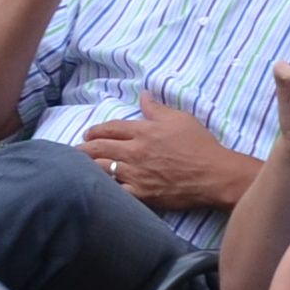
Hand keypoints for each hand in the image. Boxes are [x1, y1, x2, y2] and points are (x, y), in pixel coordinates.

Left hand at [77, 87, 248, 209]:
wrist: (214, 174)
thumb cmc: (200, 144)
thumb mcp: (180, 119)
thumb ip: (157, 108)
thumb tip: (143, 95)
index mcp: (143, 131)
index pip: (110, 128)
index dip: (96, 130)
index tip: (88, 134)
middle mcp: (135, 152)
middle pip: (99, 149)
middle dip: (83, 149)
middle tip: (75, 150)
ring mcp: (136, 175)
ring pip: (102, 170)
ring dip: (88, 168)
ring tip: (77, 169)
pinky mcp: (142, 195)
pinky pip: (116, 192)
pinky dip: (104, 189)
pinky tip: (97, 188)